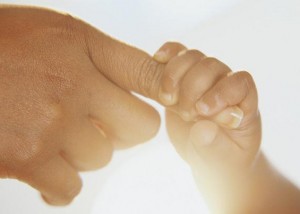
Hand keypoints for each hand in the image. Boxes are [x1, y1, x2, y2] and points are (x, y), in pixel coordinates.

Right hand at [0, 6, 162, 204]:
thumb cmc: (6, 44)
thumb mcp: (63, 35)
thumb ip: (110, 57)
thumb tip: (153, 81)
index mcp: (84, 54)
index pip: (150, 77)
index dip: (166, 91)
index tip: (171, 100)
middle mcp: (74, 90)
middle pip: (138, 128)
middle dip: (123, 127)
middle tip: (98, 118)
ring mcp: (50, 128)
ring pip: (101, 156)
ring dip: (85, 150)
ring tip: (55, 132)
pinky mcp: (26, 160)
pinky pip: (69, 188)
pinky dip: (61, 183)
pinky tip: (46, 165)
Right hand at [153, 42, 261, 211]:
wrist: (206, 155)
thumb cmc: (220, 160)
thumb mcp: (221, 162)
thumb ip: (215, 147)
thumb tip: (203, 129)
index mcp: (243, 104)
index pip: (240, 82)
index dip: (221, 92)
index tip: (202, 112)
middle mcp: (224, 85)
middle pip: (211, 66)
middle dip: (192, 87)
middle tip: (185, 114)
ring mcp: (203, 79)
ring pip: (192, 57)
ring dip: (175, 74)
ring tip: (167, 99)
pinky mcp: (182, 78)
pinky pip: (177, 54)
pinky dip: (167, 53)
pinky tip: (158, 60)